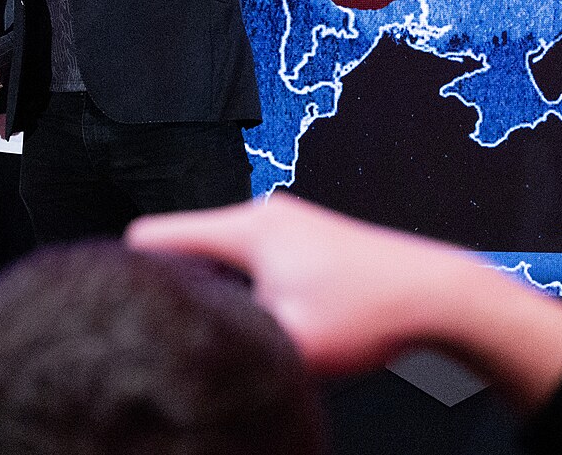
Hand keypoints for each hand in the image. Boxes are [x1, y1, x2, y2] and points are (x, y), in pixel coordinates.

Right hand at [126, 193, 561, 410]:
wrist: (437, 295)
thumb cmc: (373, 312)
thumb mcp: (288, 341)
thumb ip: (229, 340)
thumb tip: (186, 349)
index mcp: (246, 227)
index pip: (153, 235)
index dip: (131, 273)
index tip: (124, 307)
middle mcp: (259, 213)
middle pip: (184, 245)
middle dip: (176, 286)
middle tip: (179, 330)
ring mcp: (282, 222)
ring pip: (218, 255)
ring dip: (215, 290)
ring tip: (227, 328)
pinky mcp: (301, 238)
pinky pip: (247, 259)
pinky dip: (242, 287)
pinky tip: (261, 319)